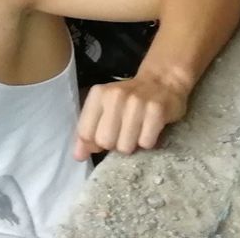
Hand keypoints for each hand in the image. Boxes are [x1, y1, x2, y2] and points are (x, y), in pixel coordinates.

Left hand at [75, 71, 190, 157]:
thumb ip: (89, 130)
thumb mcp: (104, 108)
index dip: (92, 144)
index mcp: (98, 94)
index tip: (102, 141)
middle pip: (105, 142)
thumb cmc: (128, 100)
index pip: (85, 132)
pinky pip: (146, 144)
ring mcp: (136, 103)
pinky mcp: (156, 111)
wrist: (161, 82)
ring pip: (125, 146)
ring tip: (136, 131)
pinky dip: (148, 142)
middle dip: (114, 145)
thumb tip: (79, 156)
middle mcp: (115, 96)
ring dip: (131, 145)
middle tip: (122, 134)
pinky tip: (149, 130)